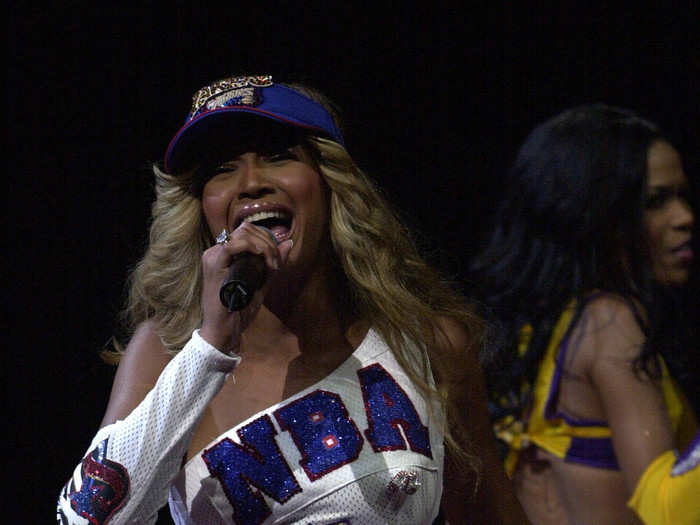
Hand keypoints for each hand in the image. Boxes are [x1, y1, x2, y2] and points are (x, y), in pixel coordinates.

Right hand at [199, 222, 292, 352]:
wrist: (225, 330)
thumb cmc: (239, 309)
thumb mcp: (262, 282)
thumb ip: (273, 262)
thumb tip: (288, 242)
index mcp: (225, 253)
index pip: (247, 231)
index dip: (266, 239)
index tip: (276, 260)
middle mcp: (216, 251)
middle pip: (246, 229)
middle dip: (268, 242)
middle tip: (275, 263)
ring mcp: (213, 257)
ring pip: (242, 234)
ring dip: (264, 246)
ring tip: (271, 265)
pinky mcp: (214, 265)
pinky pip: (232, 245)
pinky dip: (251, 247)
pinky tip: (261, 257)